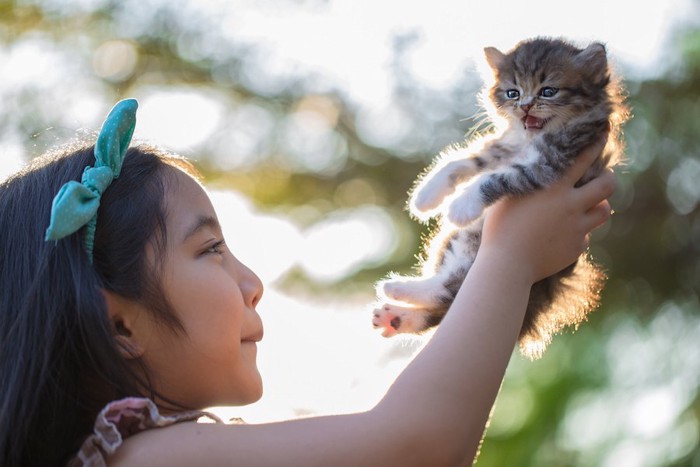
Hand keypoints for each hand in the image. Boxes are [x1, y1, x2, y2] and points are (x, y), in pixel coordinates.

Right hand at [480, 137, 615, 283]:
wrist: (507, 265)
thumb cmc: (499, 227)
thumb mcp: (508, 195)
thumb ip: (525, 180)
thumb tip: (531, 165)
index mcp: (554, 187)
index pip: (583, 158)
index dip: (596, 144)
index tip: (602, 135)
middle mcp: (570, 205)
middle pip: (607, 185)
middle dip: (608, 178)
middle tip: (601, 178)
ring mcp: (576, 228)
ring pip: (604, 211)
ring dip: (597, 206)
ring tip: (586, 206)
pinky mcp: (576, 248)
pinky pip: (584, 237)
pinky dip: (576, 235)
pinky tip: (559, 237)